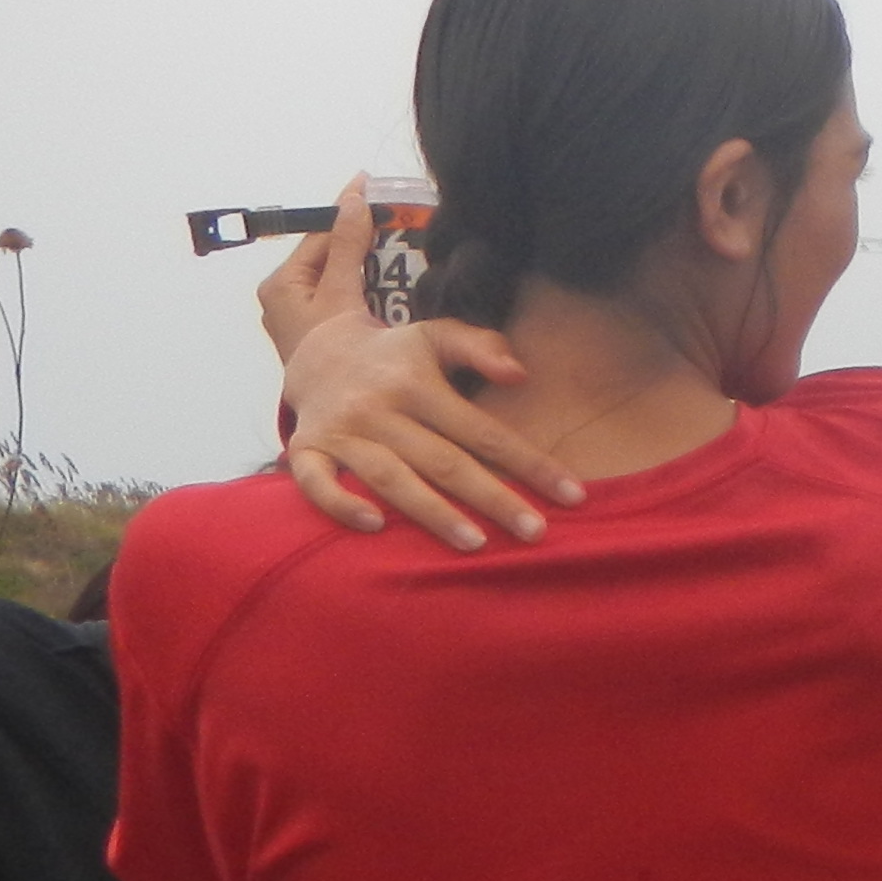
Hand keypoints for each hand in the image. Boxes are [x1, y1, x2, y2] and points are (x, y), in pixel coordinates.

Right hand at [267, 182, 579, 551]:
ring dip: (432, 513)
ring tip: (476, 544)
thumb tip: (521, 375)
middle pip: (444, 461)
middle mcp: (378, 409)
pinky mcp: (308, 450)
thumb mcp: (435, 336)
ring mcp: (341, 433)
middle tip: (536, 532)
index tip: (573, 494)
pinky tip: (377, 528)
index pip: (483, 430)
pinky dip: (342, 505)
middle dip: (492, 498)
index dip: (528, 463)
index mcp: (416, 383)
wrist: (317, 353)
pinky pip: (317, 484)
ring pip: (390, 478)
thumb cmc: (395, 357)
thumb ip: (480, 347)